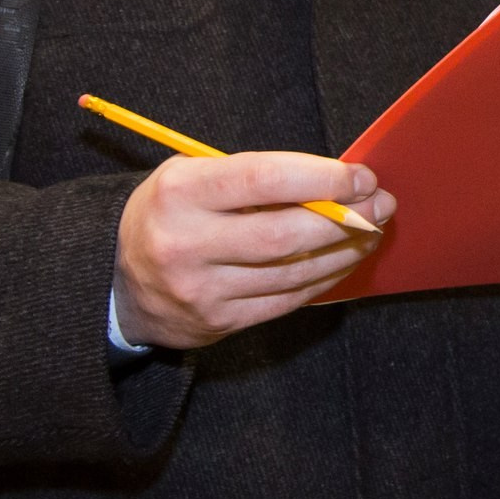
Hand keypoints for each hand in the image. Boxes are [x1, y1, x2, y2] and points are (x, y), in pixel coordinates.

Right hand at [113, 153, 395, 348]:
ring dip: (344, 250)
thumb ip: (255, 176)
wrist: (118, 281)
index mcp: (179, 192)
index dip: (322, 178)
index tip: (361, 176)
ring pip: (292, 272)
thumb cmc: (171, 213)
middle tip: (381, 204)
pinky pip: (286, 301)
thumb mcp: (192, 176)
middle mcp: (185, 243)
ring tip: (371, 230)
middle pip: (285, 233)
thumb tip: (337, 182)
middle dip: (345, 218)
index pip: (264, 179)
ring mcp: (201, 290)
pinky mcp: (217, 323)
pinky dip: (323, 279)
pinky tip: (345, 260)